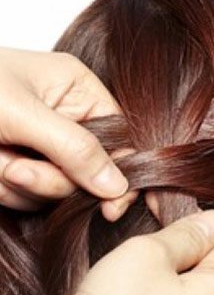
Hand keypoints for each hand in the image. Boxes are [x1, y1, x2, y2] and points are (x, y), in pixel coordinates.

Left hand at [0, 46, 134, 220]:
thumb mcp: (21, 115)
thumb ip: (76, 149)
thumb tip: (118, 185)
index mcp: (77, 89)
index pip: (120, 136)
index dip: (121, 171)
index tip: (113, 205)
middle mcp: (66, 117)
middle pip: (89, 168)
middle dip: (52, 177)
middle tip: (16, 168)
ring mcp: (44, 144)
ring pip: (59, 187)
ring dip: (24, 184)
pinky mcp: (23, 164)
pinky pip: (31, 194)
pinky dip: (7, 190)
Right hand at [9, 210, 213, 294]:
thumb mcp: (150, 254)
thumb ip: (187, 234)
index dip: (195, 222)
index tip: (164, 208)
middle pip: (206, 267)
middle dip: (179, 244)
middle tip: (146, 235)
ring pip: (186, 287)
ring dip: (164, 268)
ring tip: (134, 264)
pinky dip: (155, 292)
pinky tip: (130, 291)